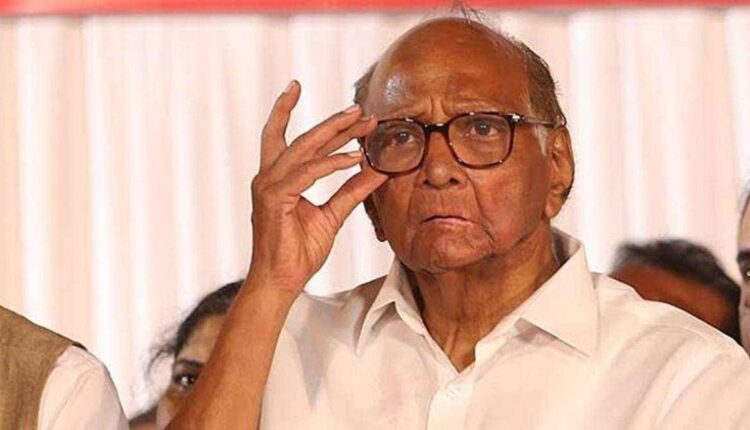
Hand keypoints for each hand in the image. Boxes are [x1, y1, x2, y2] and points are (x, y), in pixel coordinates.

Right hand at [248, 81, 386, 295]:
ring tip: (362, 124)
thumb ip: (351, 192)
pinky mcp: (275, 198)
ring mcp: (269, 186)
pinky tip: (354, 158)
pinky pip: (308, 173)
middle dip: (331, 121)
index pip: (285, 138)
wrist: (281, 281)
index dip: (295, 113)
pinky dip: (332, 163)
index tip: (313, 93)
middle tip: (358, 108)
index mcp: (277, 179)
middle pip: (300, 137)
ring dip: (335, 134)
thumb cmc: (298, 252)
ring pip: (304, 148)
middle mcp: (268, 177)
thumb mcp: (331, 216)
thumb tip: (374, 171)